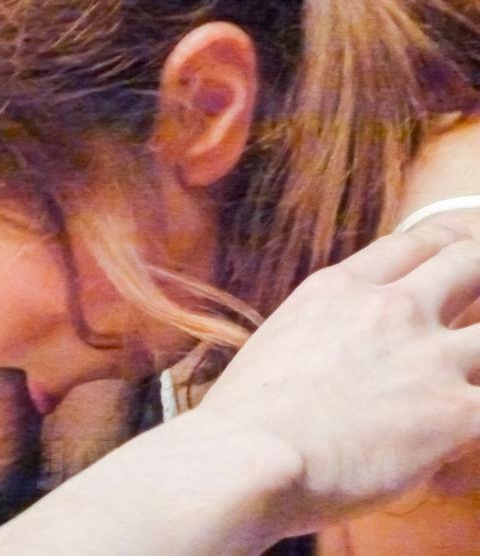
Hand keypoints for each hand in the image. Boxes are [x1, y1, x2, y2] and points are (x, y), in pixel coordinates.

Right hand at [196, 212, 479, 534]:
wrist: (249, 456)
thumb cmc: (244, 418)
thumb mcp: (277, 343)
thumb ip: (322, 332)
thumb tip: (337, 359)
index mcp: (340, 289)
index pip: (413, 244)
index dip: (445, 248)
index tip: (456, 259)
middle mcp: (392, 308)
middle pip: (469, 262)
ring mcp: (429, 356)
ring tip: (472, 369)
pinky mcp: (457, 412)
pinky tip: (472, 425)